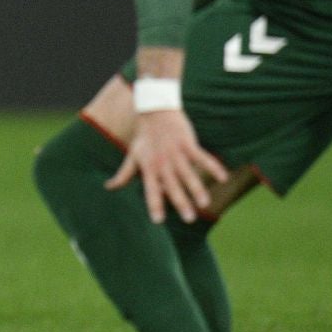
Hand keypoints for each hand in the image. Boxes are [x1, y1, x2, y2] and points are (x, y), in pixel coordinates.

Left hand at [107, 107, 229, 222]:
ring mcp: (176, 153)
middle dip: (181, 203)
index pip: (150, 190)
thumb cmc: (143, 136)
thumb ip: (124, 175)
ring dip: (197, 189)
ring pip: (188, 174)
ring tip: (204, 204)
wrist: (154, 109)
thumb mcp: (132, 156)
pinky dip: (213, 167)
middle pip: (172, 186)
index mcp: (148, 167)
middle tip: (189, 219)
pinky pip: (202, 157)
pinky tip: (223, 178)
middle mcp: (162, 162)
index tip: (158, 221)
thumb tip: (108, 187)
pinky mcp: (188, 143)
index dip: (154, 205)